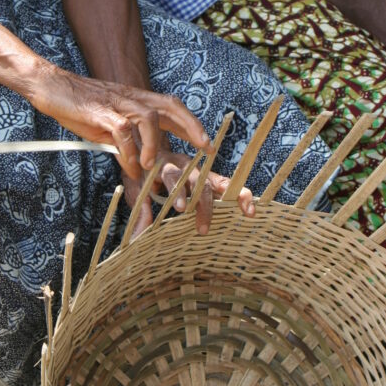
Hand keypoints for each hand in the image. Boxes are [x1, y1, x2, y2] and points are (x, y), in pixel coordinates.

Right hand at [24, 63, 210, 180]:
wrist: (50, 85)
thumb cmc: (79, 105)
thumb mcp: (108, 122)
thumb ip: (126, 137)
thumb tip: (140, 162)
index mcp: (135, 99)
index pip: (171, 107)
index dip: (192, 124)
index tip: (207, 144)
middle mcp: (130, 98)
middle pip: (170, 106)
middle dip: (191, 126)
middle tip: (205, 148)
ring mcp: (116, 104)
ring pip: (149, 117)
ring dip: (154, 145)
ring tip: (151, 167)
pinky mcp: (99, 112)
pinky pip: (122, 131)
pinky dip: (129, 153)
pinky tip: (129, 168)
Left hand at [123, 151, 255, 237]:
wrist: (149, 149)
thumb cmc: (142, 173)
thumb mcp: (135, 189)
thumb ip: (139, 211)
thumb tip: (137, 237)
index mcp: (164, 164)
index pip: (172, 175)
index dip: (178, 191)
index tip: (181, 208)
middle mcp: (185, 164)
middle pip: (198, 181)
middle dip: (203, 204)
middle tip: (202, 228)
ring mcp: (199, 170)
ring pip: (217, 180)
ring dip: (232, 196)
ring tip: (246, 211)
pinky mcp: (209, 177)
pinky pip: (226, 185)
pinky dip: (240, 194)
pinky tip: (250, 209)